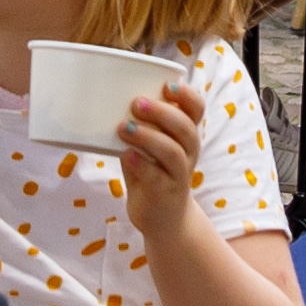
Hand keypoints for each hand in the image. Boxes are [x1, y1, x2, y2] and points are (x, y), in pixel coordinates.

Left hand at [112, 79, 203, 232]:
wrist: (162, 219)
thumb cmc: (152, 174)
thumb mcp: (147, 147)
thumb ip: (138, 127)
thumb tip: (108, 101)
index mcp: (186, 136)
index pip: (197, 110)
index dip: (187, 96)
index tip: (167, 85)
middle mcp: (188, 153)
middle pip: (185, 128)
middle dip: (162, 112)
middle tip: (136, 103)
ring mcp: (178, 175)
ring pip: (173, 152)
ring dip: (148, 136)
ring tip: (124, 128)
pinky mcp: (165, 194)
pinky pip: (156, 177)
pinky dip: (141, 164)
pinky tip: (127, 155)